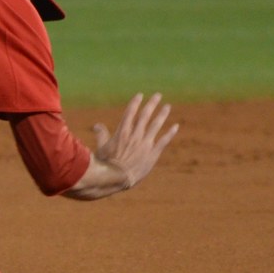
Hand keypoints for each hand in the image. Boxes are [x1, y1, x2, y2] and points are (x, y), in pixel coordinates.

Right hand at [64, 93, 178, 199]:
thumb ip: (101, 134)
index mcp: (122, 132)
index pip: (130, 113)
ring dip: (162, 115)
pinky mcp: (153, 154)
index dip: (135, 103)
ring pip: (156, 125)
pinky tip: (176, 126)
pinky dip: (170, 133)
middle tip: (158, 95)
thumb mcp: (101, 147)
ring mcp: (145, 143)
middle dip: (152, 104)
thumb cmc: (106, 164)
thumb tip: (97, 125)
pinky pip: (164, 141)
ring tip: (167, 106)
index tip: (140, 95)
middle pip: (145, 115)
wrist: (118, 177)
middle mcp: (135, 135)